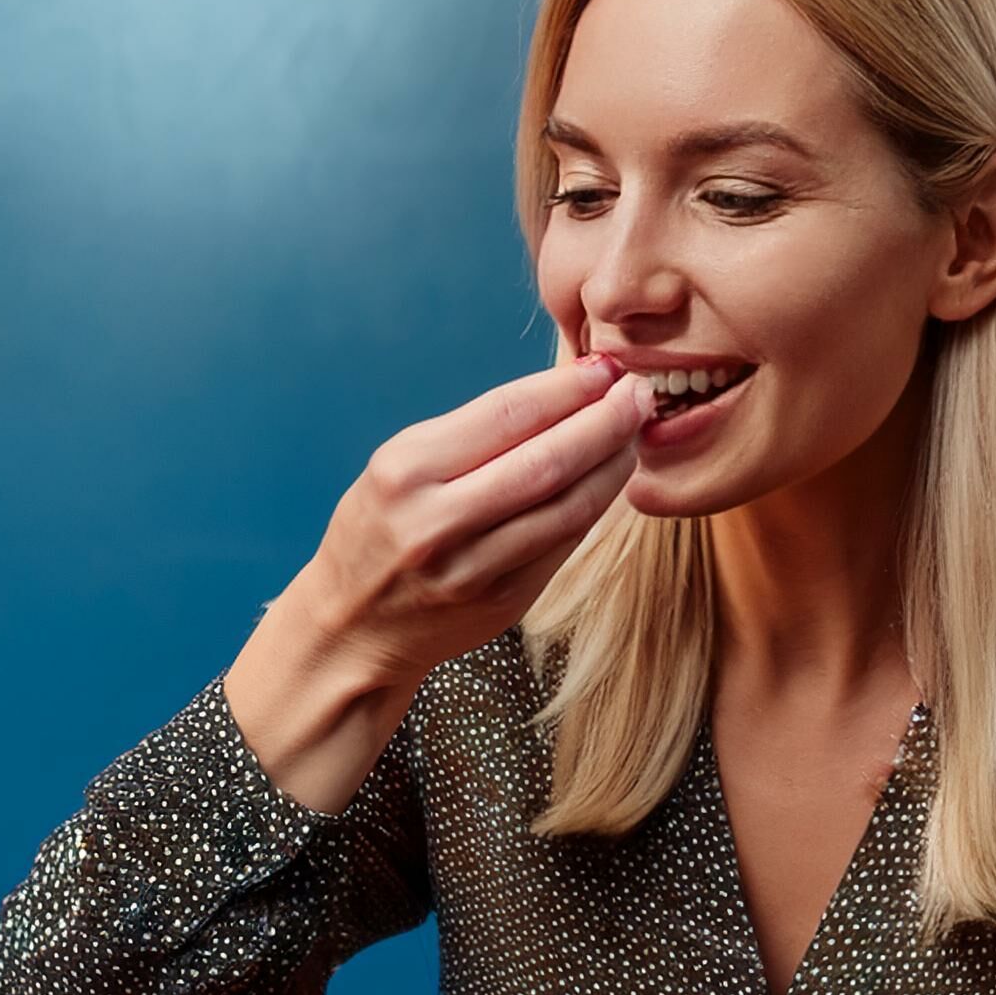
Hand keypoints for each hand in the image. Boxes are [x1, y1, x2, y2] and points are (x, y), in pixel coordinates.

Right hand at [307, 351, 657, 693]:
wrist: (355, 626)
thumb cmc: (382, 530)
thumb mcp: (401, 468)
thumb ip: (475, 435)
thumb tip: (567, 392)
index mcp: (407, 470)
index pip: (507, 414)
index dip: (567, 388)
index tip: (606, 368)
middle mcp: (437, 520)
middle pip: (547, 461)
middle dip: (605, 422)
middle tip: (640, 396)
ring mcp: (473, 568)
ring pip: (567, 508)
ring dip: (612, 467)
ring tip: (634, 434)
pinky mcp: (504, 601)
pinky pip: (565, 544)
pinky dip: (595, 507)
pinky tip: (610, 479)